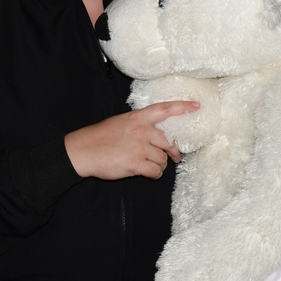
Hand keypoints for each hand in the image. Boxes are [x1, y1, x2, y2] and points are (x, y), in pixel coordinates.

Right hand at [64, 100, 198, 179]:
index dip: (183, 107)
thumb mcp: (121, 121)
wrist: (82, 151)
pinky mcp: (135, 164)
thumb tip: (157, 132)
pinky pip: (156, 170)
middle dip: (175, 151)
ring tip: (153, 166)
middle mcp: (141, 130)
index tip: (197, 106)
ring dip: (161, 164)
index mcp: (138, 117)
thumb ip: (140, 124)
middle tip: (175, 157)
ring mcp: (139, 147)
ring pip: (163, 158)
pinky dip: (156, 174)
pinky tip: (150, 173)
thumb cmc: (100, 136)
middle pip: (169, 140)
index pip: (165, 109)